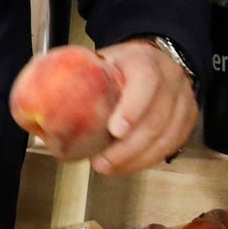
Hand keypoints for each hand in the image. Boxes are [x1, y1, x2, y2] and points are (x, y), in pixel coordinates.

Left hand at [91, 39, 198, 176]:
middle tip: (101, 162)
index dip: (132, 108)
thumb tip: (39, 110)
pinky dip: (148, 160)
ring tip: (110, 168)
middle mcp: (170, 78)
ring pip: (167, 137)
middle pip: (157, 118)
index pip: (146, 82)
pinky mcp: (188, 119)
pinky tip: (128, 165)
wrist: (154, 61)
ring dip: (136, 159)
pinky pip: (172, 146)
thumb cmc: (122, 67)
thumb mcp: (101, 62)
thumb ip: (80, 79)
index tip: (114, 131)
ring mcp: (183, 100)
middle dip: (128, 148)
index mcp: (144, 60)